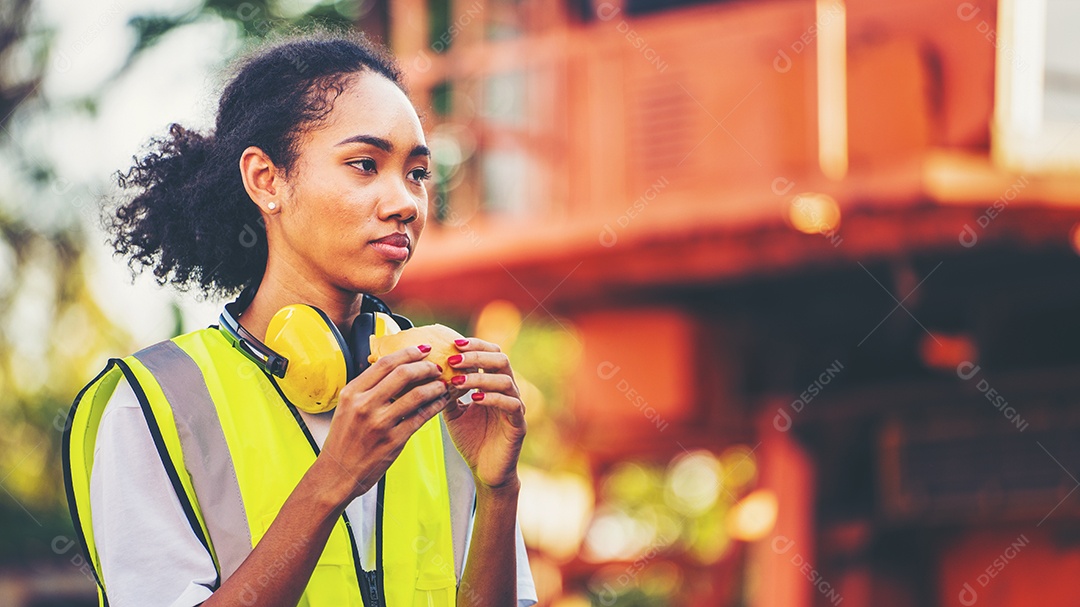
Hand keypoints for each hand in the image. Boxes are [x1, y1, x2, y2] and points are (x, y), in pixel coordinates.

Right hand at [316, 344, 450, 503]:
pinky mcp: (394, 440)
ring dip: (435, 386)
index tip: (423, 350)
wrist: (338, 473)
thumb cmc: (345, 439)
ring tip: (442, 384)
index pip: (384, 363)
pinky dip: (435, 406)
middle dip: (425, 367)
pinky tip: (440, 402)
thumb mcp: (347, 407)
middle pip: (403, 373)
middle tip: (436, 367)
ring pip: (417, 394)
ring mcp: (380, 423)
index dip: (408, 352)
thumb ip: (367, 388)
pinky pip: (421, 417)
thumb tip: (394, 368)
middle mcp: (365, 405)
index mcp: (352, 392)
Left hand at [442, 338, 526, 489]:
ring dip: (480, 377)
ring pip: (505, 380)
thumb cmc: (471, 440)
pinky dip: (492, 397)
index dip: (474, 345)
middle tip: (454, 359)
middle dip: (477, 355)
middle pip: (501, 359)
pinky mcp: (518, 424)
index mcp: (493, 384)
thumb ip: (447, 392)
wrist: (485, 471)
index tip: (453, 344)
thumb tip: (429, 372)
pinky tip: (474, 398)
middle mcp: (508, 390)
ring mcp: (515, 406)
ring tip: (458, 380)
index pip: (490, 353)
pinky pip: (511, 404)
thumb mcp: (453, 412)